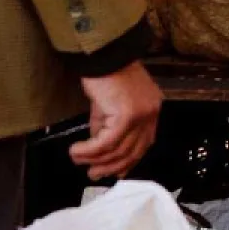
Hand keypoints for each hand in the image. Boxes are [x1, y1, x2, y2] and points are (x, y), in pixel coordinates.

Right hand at [70, 62, 161, 180]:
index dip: (128, 162)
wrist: (104, 54)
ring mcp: (141, 115)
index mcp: (152, 110)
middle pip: (133, 152)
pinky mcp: (126, 115)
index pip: (144, 144)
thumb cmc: (107, 74)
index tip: (113, 172)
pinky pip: (106, 143)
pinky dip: (89, 151)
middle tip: (93, 175)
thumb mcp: (110, 105)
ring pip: (118, 150)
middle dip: (111, 167)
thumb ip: (109, 127)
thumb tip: (99, 151)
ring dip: (95, 160)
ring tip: (78, 159)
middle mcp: (151, 114)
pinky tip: (76, 151)